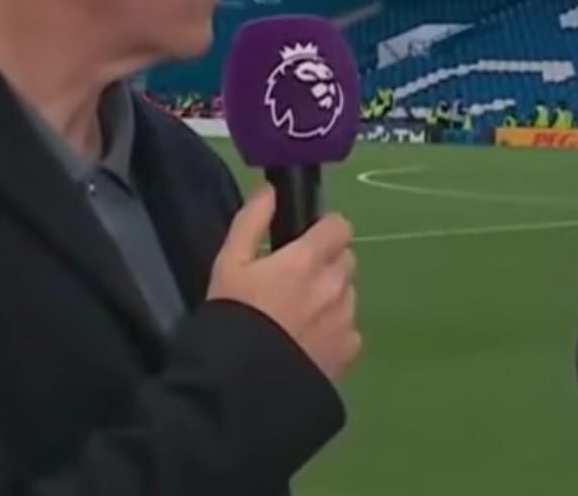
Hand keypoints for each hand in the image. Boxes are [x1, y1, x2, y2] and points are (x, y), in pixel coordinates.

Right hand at [208, 187, 361, 382]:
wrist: (239, 386)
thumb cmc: (230, 318)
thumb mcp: (228, 265)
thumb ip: (251, 223)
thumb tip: (269, 190)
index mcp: (307, 259)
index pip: (340, 226)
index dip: (324, 229)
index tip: (305, 240)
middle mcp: (335, 285)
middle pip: (345, 259)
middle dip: (327, 263)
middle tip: (295, 281)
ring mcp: (345, 319)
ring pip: (348, 294)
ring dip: (331, 296)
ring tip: (298, 317)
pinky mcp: (349, 351)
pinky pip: (349, 328)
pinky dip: (334, 330)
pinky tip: (307, 344)